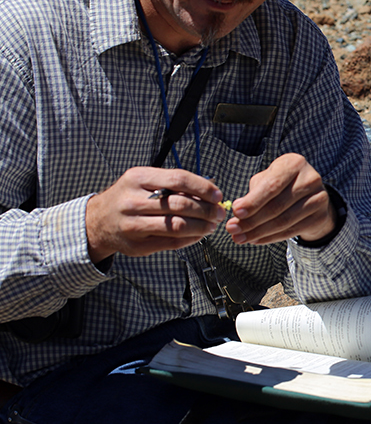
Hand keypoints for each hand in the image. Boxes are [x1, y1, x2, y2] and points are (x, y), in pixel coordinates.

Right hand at [85, 168, 224, 262]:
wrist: (97, 221)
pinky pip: (172, 243)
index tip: (218, 195)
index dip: (203, 187)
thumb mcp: (144, 180)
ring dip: (202, 226)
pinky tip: (199, 234)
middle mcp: (133, 201)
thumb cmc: (128, 197)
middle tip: (219, 212)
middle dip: (207, 210)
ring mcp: (133, 225)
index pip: (178, 179)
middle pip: (181, 204)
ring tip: (212, 224)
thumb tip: (209, 189)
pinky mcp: (137, 245)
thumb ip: (173, 183)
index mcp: (137, 178)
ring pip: (178, 226)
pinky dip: (191, 238)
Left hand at [225, 153, 334, 244]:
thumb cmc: (281, 185)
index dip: (253, 201)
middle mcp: (310, 179)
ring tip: (240, 238)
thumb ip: (253, 194)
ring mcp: (319, 198)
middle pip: (277, 206)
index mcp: (294, 163)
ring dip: (258, 232)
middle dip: (251, 220)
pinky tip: (256, 240)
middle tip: (233, 229)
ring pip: (283, 221)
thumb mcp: (267, 180)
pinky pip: (291, 231)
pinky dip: (270, 238)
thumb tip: (237, 213)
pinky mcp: (320, 216)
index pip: (272, 186)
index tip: (236, 212)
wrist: (310, 196)